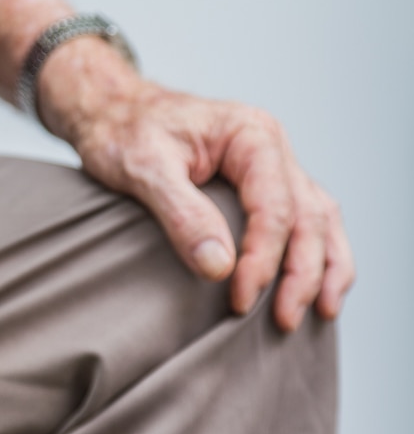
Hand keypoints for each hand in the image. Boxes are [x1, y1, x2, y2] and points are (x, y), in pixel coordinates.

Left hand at [37, 40, 353, 330]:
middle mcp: (271, 148)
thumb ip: (182, 213)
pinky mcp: (260, 185)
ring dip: (323, 267)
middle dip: (301, 274)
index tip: (241, 300)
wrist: (111, 112)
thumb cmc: (123, 132)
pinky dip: (317, 253)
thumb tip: (220, 267)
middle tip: (284, 322)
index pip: (274, 207)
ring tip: (320, 313)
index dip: (263, 260)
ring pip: (319, 219)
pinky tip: (315, 287)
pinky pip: (304, 219)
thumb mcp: (143, 168)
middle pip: (308, 216)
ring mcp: (271, 166)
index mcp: (251, 135)